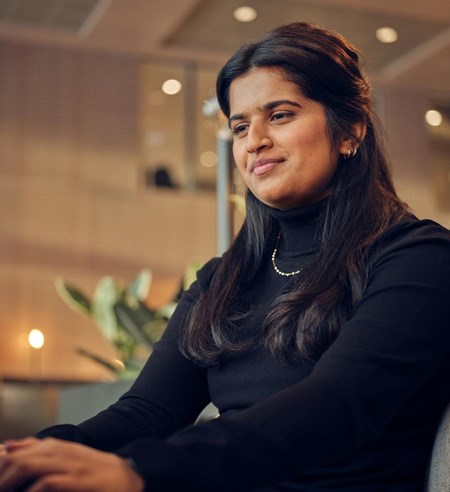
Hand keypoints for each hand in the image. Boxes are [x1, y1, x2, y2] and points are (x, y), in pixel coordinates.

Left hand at [0, 437, 143, 491]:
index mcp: (59, 447)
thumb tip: (11, 446)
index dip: (3, 463)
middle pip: (20, 457)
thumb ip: (43, 452)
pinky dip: (32, 491)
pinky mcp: (80, 480)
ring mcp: (71, 465)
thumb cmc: (97, 471)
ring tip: (3, 491)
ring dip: (10, 481)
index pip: (21, 450)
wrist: (130, 475)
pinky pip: (48, 482)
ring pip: (30, 464)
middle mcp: (63, 452)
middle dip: (2, 473)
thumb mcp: (70, 457)